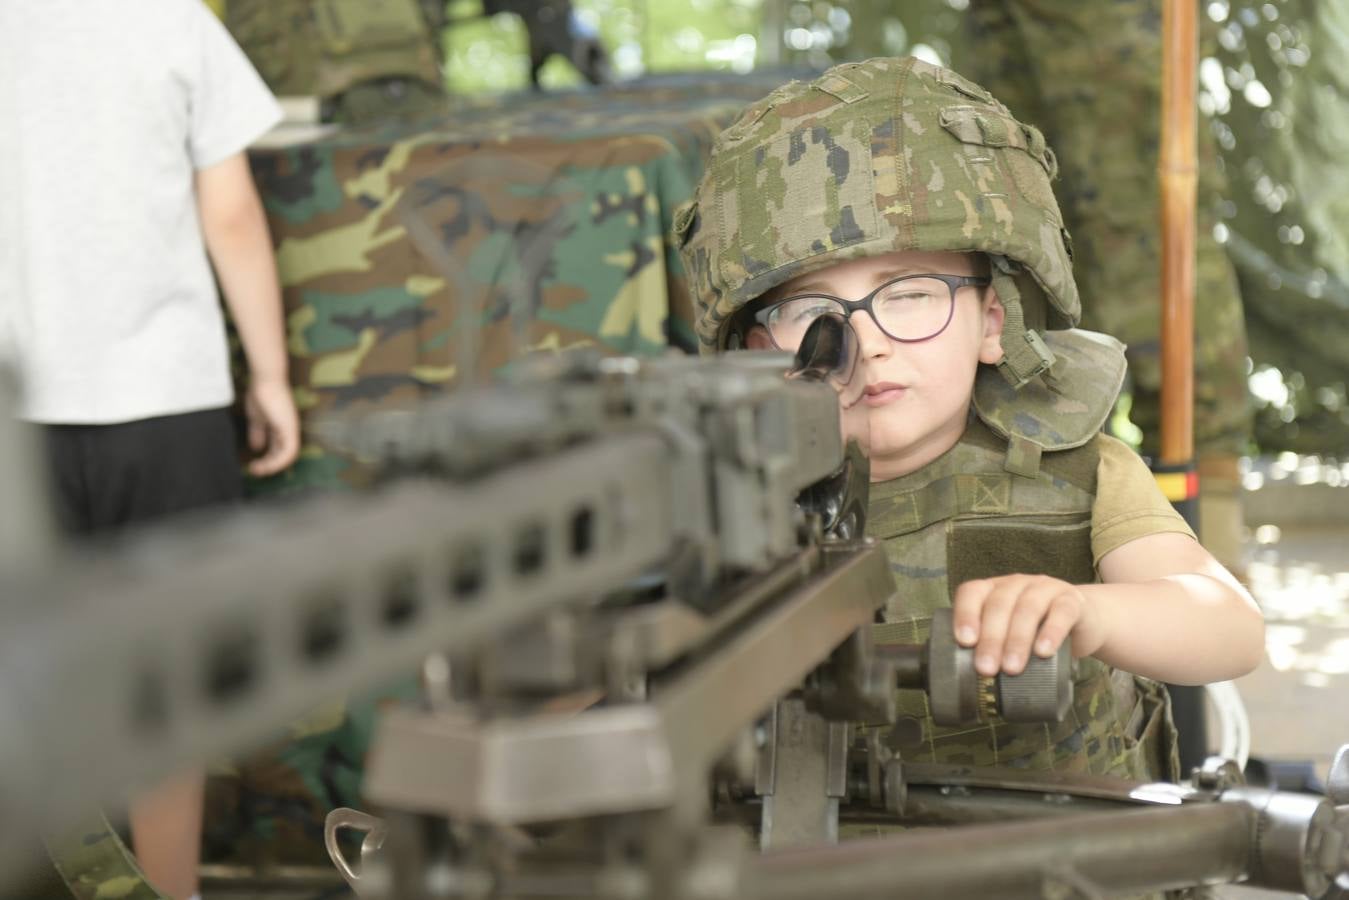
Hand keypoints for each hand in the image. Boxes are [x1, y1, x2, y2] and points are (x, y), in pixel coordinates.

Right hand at [244, 377, 299, 476]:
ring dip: (272, 466)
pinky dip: (278, 461)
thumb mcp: (256, 418)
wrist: (265, 380)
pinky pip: (289, 451)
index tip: (253, 465)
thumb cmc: (261, 394)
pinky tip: (264, 463)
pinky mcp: (290, 428)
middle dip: (269, 466)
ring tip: (257, 469)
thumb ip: (258, 433)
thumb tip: (257, 448)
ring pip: (288, 456)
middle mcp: (290, 430)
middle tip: (254, 471)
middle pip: (284, 455)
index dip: (267, 460)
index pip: (278, 450)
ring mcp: (292, 429)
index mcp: (282, 428)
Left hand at [951, 574, 1106, 676]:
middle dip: (990, 638)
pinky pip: (1061, 612)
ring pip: (1028, 608)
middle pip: (999, 604)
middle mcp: (1017, 584)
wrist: (1085, 621)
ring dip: (1017, 639)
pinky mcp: (1072, 601)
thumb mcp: (1011, 635)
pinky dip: (1051, 633)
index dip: (965, 614)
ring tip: (1012, 668)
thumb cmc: (1037, 632)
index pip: (973, 592)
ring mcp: (1045, 588)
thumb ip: (993, 648)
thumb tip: (969, 684)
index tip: (964, 642)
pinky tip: (1043, 652)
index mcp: (994, 589)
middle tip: (986, 669)